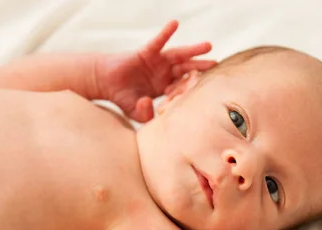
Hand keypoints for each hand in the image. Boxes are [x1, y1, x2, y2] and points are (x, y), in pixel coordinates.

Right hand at [99, 20, 216, 122]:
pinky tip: (175, 24)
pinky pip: (158, 41)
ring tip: (208, 45)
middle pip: (187, 70)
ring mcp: (157, 62)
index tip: (200, 90)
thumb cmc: (122, 98)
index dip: (189, 89)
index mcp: (165, 88)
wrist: (105, 83)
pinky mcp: (146, 52)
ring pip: (178, 55)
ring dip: (193, 50)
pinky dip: (166, 32)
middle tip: (216, 65)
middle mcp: (164, 73)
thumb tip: (148, 104)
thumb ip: (144, 114)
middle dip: (201, 67)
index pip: (182, 88)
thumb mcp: (136, 111)